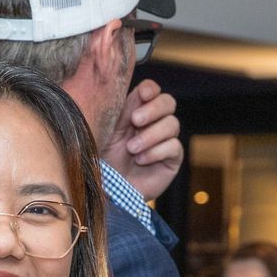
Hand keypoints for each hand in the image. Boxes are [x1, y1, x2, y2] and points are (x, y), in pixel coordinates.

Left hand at [100, 80, 181, 200]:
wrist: (109, 191)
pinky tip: (142, 160)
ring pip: (172, 124)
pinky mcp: (172, 159)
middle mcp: (153, 123)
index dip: (151, 89)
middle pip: (168, 102)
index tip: (143, 94)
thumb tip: (123, 85)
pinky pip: (174, 146)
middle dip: (153, 109)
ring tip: (132, 149)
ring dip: (151, 135)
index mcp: (135, 111)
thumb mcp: (107, 132)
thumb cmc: (103, 160)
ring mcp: (165, 140)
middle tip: (135, 121)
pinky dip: (157, 151)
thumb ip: (119, 110)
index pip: (152, 90)